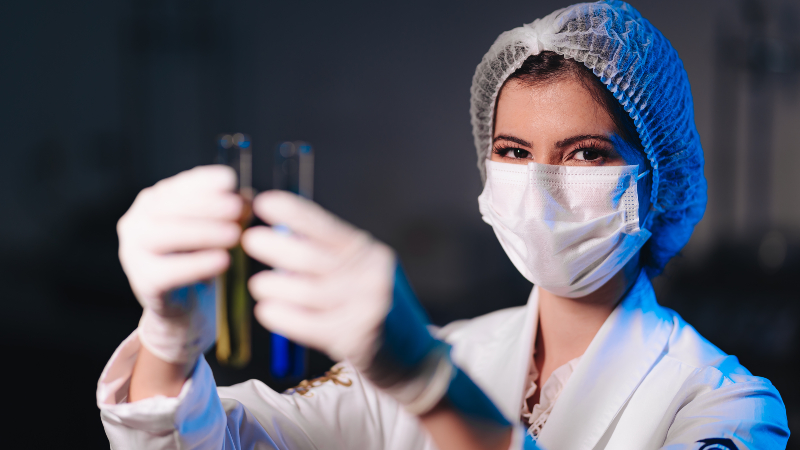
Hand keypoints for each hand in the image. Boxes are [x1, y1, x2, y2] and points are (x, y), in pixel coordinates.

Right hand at [117, 165, 242, 362]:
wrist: (184, 308)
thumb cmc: (201, 259)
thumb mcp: (216, 230)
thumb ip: (230, 213)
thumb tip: (249, 200)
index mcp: (153, 202)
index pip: (177, 186)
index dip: (202, 181)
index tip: (231, 180)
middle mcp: (137, 223)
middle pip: (168, 208)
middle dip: (206, 205)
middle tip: (239, 206)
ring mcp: (134, 253)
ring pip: (163, 236)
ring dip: (202, 232)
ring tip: (235, 235)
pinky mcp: (143, 282)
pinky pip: (168, 272)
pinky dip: (197, 265)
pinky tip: (223, 261)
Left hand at [242, 191, 511, 436]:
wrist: (415, 359)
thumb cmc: (376, 311)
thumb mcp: (363, 274)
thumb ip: (331, 257)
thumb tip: (279, 236)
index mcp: (371, 253)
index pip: (328, 227)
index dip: (294, 213)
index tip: (263, 202)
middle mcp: (372, 275)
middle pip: (313, 258)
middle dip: (276, 247)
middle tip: (249, 240)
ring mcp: (367, 307)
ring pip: (307, 292)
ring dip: (275, 286)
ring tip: (257, 284)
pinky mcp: (357, 338)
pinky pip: (308, 324)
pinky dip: (283, 317)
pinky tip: (266, 311)